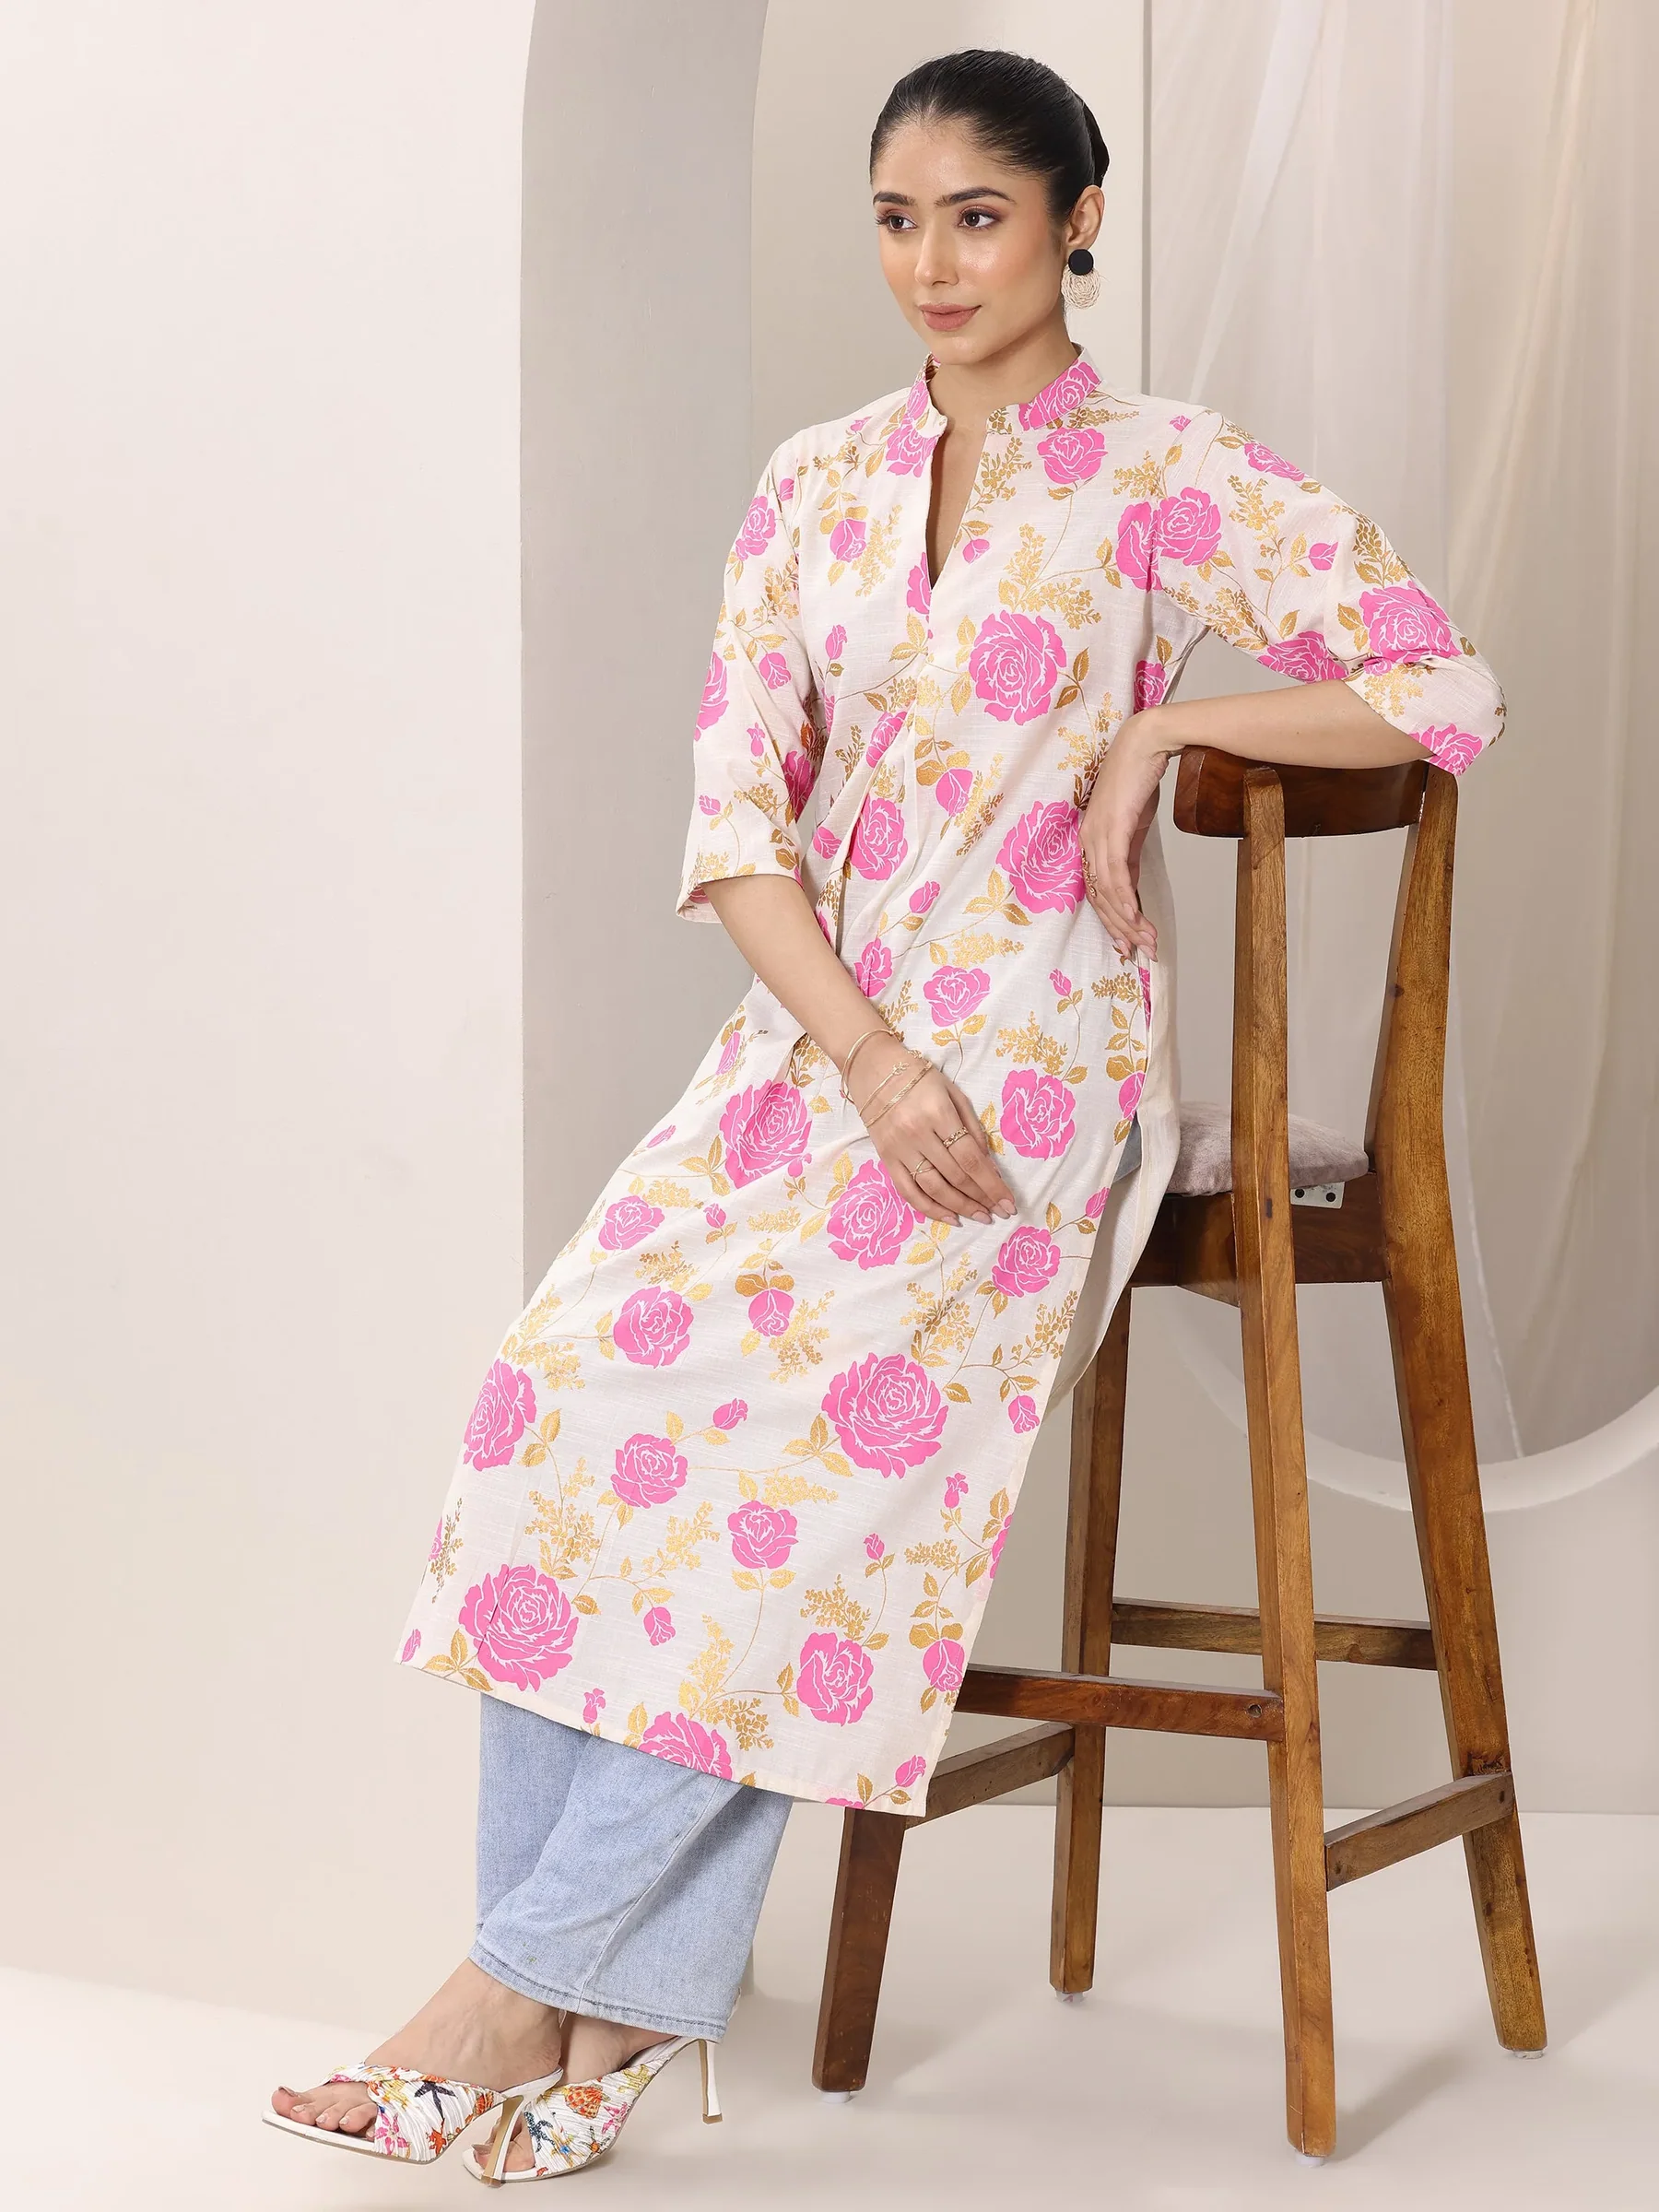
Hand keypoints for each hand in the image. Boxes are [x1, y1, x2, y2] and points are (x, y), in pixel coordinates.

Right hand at [847, 1041, 1016, 1227]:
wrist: (873, 1069)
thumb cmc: (919, 1078)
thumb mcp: (953, 1093)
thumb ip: (972, 1127)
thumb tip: (989, 1164)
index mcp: (938, 1113)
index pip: (971, 1158)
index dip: (992, 1184)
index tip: (1009, 1202)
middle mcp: (917, 1134)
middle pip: (955, 1176)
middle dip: (982, 1198)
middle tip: (1001, 1213)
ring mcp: (899, 1149)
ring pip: (933, 1188)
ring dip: (960, 1207)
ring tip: (981, 1217)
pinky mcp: (885, 1158)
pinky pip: (908, 1191)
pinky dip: (930, 1209)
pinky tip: (951, 1217)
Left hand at [1081, 711, 1177, 958]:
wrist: (1146, 743)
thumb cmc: (1138, 779)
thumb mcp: (1134, 825)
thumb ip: (1129, 854)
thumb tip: (1132, 884)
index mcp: (1090, 841)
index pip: (1096, 890)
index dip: (1111, 920)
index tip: (1126, 942)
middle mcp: (1088, 841)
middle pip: (1099, 897)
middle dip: (1120, 929)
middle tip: (1139, 951)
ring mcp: (1098, 835)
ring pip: (1107, 890)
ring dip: (1128, 920)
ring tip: (1145, 940)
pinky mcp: (1114, 828)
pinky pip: (1116, 872)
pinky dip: (1125, 897)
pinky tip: (1134, 916)